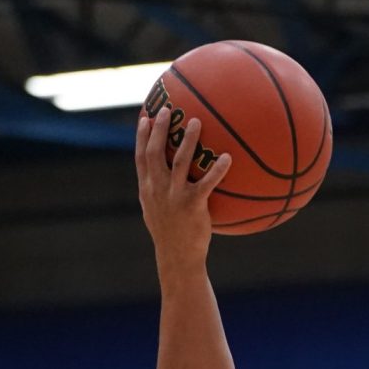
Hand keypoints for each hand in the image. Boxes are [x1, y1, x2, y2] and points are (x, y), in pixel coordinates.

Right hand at [135, 109, 232, 262]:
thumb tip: (163, 180)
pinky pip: (207, 183)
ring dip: (188, 140)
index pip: (140, 157)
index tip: (145, 118)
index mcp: (147, 190)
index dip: (141, 136)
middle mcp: (157, 189)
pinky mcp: (192, 205)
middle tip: (168, 109)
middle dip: (161, 129)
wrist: (177, 258)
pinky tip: (228, 158)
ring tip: (197, 122)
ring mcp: (174, 196)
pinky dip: (217, 170)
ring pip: (179, 161)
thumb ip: (157, 193)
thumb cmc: (170, 237)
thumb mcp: (156, 213)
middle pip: (155, 151)